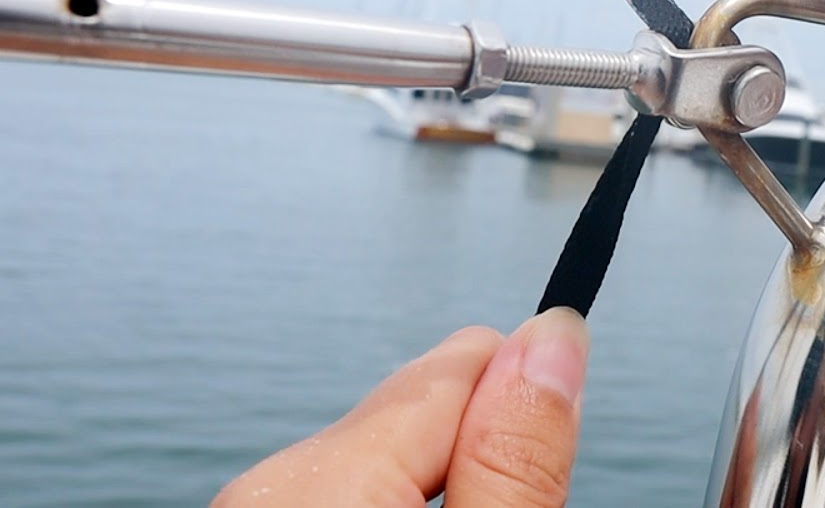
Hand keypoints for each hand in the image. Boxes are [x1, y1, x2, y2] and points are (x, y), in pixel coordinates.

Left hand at [214, 308, 589, 506]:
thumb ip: (513, 458)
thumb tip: (555, 335)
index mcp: (325, 477)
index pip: (464, 361)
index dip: (525, 413)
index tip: (547, 472)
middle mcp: (268, 485)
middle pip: (423, 417)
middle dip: (475, 469)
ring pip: (380, 469)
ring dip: (431, 504)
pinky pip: (336, 501)